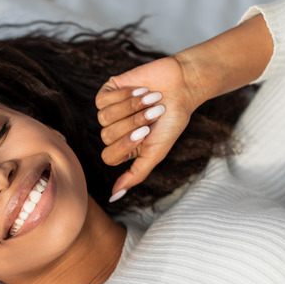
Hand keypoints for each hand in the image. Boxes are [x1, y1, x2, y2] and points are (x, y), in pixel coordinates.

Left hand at [95, 56, 202, 199]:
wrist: (182, 87)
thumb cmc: (171, 121)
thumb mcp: (156, 152)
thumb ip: (136, 174)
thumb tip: (114, 196)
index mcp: (124, 149)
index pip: (108, 157)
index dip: (127, 143)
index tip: (148, 133)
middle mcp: (114, 132)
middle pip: (106, 136)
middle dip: (133, 123)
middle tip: (154, 113)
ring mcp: (109, 112)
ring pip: (103, 118)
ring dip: (131, 107)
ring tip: (151, 100)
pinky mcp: (108, 92)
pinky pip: (102, 100)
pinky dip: (124, 95)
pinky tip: (140, 90)